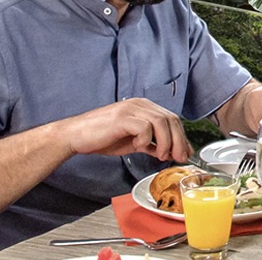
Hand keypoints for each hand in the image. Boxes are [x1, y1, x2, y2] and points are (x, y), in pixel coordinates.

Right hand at [60, 98, 190, 161]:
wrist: (76, 136)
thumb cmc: (102, 138)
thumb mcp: (133, 142)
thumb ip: (152, 144)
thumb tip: (170, 152)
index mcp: (145, 107)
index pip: (171, 118)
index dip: (182, 136)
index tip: (185, 153)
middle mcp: (140, 104)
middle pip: (170, 119)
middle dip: (179, 140)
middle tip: (179, 157)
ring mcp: (131, 109)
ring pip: (161, 121)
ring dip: (166, 141)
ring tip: (162, 155)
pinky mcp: (122, 117)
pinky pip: (144, 126)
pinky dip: (147, 139)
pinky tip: (140, 146)